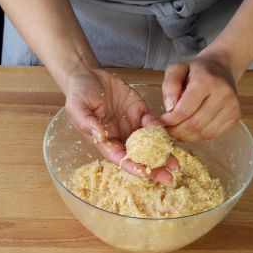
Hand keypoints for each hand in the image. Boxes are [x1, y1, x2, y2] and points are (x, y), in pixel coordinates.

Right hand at [64, 68, 177, 182]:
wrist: (89, 75)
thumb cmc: (79, 93)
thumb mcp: (77, 106)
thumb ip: (87, 122)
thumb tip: (99, 135)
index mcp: (104, 140)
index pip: (120, 158)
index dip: (133, 167)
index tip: (146, 174)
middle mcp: (120, 137)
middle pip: (138, 157)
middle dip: (153, 168)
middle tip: (169, 178)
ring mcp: (131, 126)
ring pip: (149, 144)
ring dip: (162, 154)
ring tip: (175, 163)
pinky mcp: (140, 113)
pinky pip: (153, 124)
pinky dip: (161, 131)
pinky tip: (170, 138)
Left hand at [160, 56, 240, 141]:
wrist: (221, 69)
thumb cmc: (196, 70)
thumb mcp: (177, 69)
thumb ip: (169, 85)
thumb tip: (169, 108)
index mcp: (207, 80)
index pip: (184, 110)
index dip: (169, 120)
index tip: (160, 122)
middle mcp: (223, 94)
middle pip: (194, 124)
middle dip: (176, 131)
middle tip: (166, 129)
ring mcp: (232, 108)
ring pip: (203, 133)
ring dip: (186, 136)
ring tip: (177, 129)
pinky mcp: (235, 118)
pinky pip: (212, 135)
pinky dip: (198, 136)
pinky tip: (190, 129)